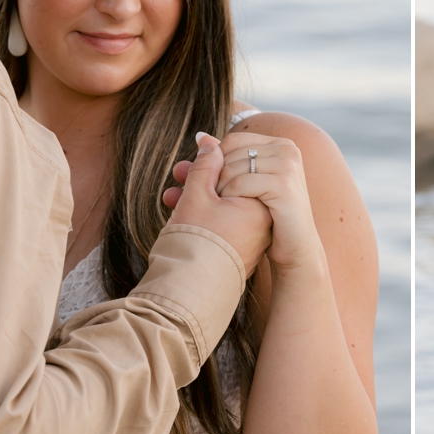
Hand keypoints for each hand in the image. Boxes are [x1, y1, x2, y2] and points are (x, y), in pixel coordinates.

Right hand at [165, 134, 271, 273]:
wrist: (189, 292)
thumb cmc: (194, 242)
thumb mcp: (197, 195)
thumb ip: (205, 164)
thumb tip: (211, 141)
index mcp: (259, 204)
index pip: (239, 166)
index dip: (211, 162)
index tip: (188, 167)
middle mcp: (262, 219)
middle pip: (232, 184)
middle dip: (201, 178)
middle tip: (177, 175)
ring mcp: (252, 235)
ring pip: (225, 203)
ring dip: (198, 195)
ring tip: (171, 196)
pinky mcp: (240, 247)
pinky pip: (224, 221)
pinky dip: (205, 213)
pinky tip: (180, 211)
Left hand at [214, 131, 324, 271]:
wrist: (296, 245)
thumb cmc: (271, 215)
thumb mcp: (249, 182)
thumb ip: (225, 158)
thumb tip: (200, 136)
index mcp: (281, 144)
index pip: (233, 140)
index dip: (215, 161)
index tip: (209, 184)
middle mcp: (287, 149)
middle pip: (232, 152)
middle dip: (214, 175)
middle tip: (209, 197)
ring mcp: (287, 165)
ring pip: (233, 167)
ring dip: (219, 187)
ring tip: (219, 205)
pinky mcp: (284, 185)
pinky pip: (241, 183)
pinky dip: (229, 197)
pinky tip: (231, 210)